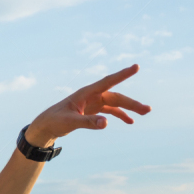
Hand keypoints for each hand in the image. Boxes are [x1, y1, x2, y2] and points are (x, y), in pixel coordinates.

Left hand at [26, 64, 150, 146]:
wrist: (46, 126)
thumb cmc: (55, 121)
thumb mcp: (71, 122)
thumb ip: (88, 122)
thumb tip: (106, 123)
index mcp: (86, 93)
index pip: (107, 82)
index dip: (122, 74)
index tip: (136, 67)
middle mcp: (91, 96)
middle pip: (116, 96)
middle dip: (132, 103)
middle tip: (147, 110)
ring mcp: (93, 103)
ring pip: (115, 103)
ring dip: (129, 108)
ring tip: (145, 113)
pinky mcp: (92, 111)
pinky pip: (110, 111)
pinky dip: (120, 115)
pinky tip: (130, 121)